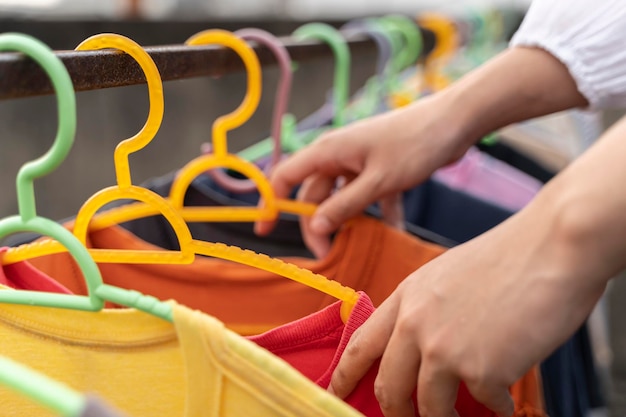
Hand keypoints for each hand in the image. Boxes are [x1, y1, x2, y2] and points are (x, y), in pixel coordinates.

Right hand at [255, 93, 469, 257]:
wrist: (455, 121)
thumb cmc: (414, 145)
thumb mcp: (378, 182)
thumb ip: (344, 206)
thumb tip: (314, 228)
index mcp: (328, 151)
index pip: (284, 177)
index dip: (270, 202)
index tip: (265, 231)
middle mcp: (339, 155)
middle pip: (315, 195)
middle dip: (319, 224)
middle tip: (329, 254)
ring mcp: (360, 161)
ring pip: (342, 198)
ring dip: (349, 222)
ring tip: (359, 248)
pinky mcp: (381, 168)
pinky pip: (370, 196)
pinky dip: (379, 215)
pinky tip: (393, 234)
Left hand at [327, 196, 607, 416]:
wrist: (555, 244)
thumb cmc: (511, 257)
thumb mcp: (447, 275)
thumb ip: (427, 310)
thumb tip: (423, 350)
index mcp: (407, 297)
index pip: (360, 345)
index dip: (343, 376)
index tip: (335, 394)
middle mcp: (416, 324)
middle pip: (389, 387)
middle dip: (397, 412)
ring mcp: (444, 347)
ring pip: (429, 407)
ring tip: (465, 414)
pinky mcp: (480, 368)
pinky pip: (483, 405)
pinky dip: (496, 408)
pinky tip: (507, 398)